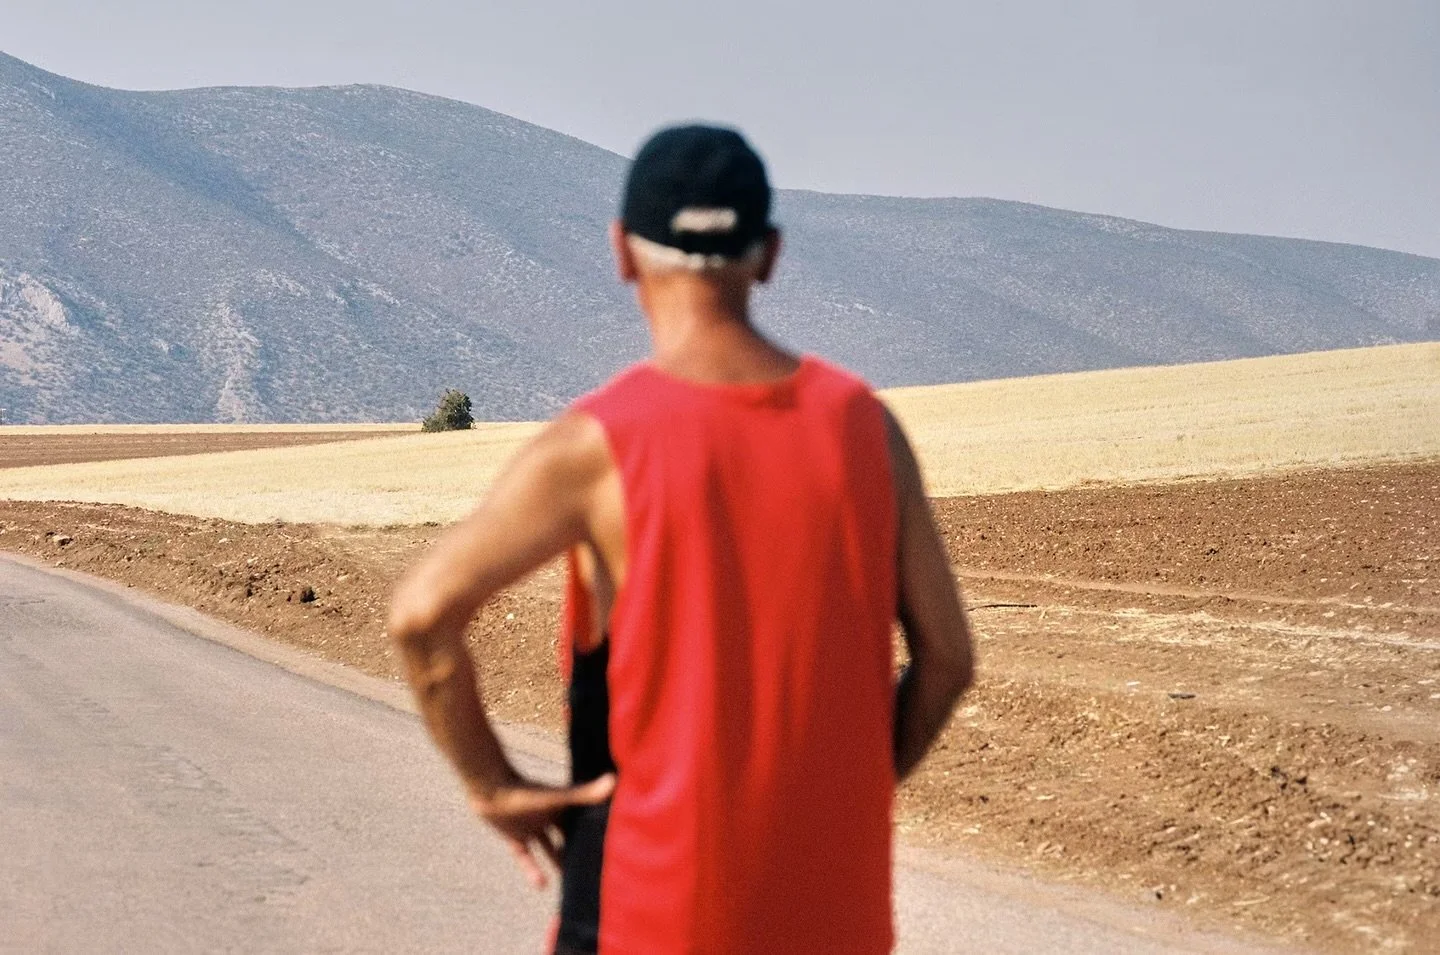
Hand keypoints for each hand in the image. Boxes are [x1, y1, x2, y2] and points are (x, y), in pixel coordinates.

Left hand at [471, 773, 615, 889]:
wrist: (489, 789)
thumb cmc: (524, 790)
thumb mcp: (556, 798)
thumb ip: (584, 795)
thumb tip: (614, 781)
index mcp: (562, 806)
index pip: (582, 820)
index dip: (594, 830)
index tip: (608, 845)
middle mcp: (549, 816)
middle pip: (567, 835)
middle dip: (577, 848)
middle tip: (591, 868)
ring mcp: (532, 827)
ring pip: (549, 848)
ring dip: (557, 861)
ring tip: (569, 882)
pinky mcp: (516, 836)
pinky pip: (526, 856)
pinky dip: (533, 869)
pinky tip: (542, 885)